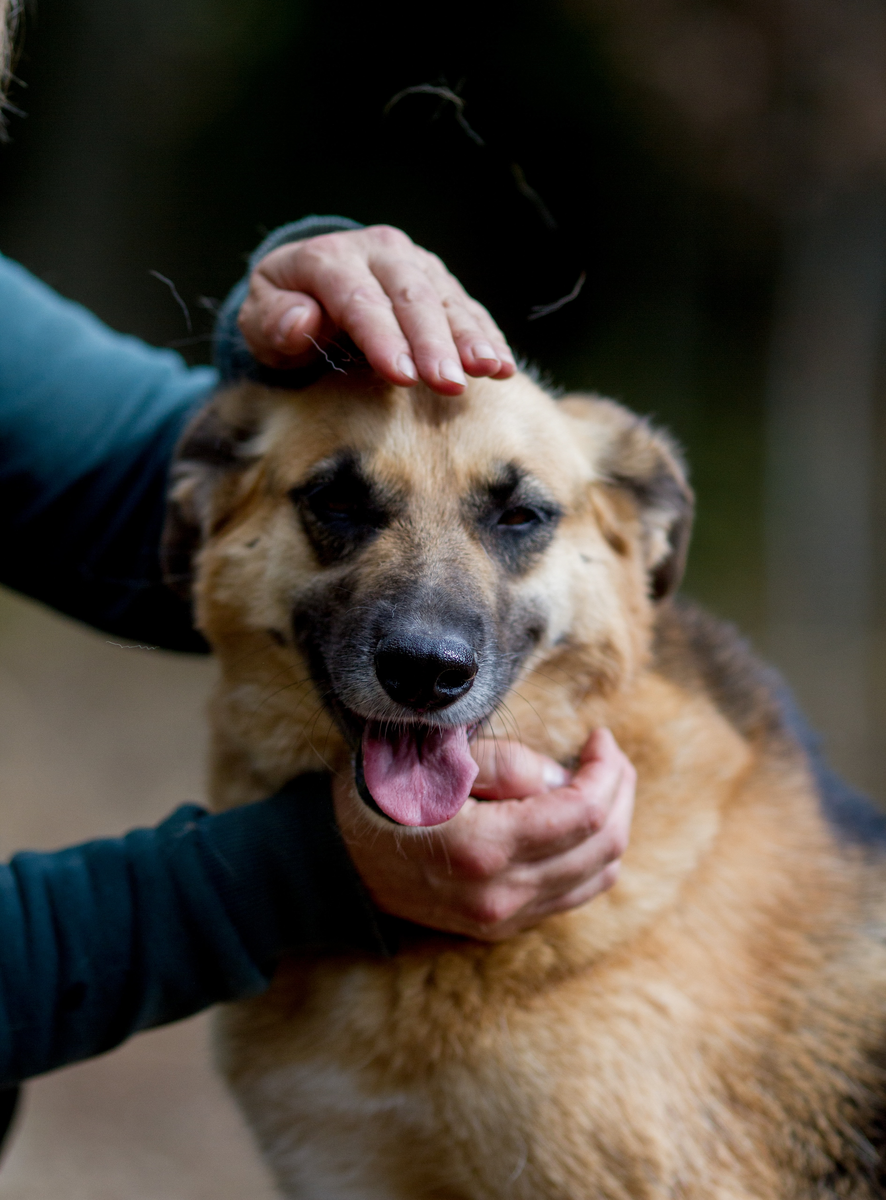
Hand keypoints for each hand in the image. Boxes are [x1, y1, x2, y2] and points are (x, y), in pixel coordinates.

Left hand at [237, 225, 515, 395]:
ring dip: (471, 338)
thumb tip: (299, 320)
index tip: (400, 375)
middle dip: (433, 342)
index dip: (381, 336)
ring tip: (490, 370)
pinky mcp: (439, 284)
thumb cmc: (283, 313)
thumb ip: (273, 321)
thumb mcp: (260, 318)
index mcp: (328, 258)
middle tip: (450, 384)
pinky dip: (487, 337)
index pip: (359, 298)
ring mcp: (414, 265)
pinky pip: (467, 310)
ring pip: (446, 300)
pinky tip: (503, 366)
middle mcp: (377, 253)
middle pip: (410, 297)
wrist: (310, 287)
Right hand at [333, 729, 635, 940]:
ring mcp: (503, 918)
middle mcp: (500, 894)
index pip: (584, 812)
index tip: (600, 736)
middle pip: (603, 845)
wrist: (335, 862)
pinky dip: (593, 857)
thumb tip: (560, 778)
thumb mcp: (431, 759)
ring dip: (613, 825)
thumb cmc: (381, 795)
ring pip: (598, 876)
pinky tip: (581, 823)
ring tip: (601, 782)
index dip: (606, 769)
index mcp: (483, 847)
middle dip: (619, 790)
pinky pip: (574, 896)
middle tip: (607, 754)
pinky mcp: (502, 928)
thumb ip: (503, 764)